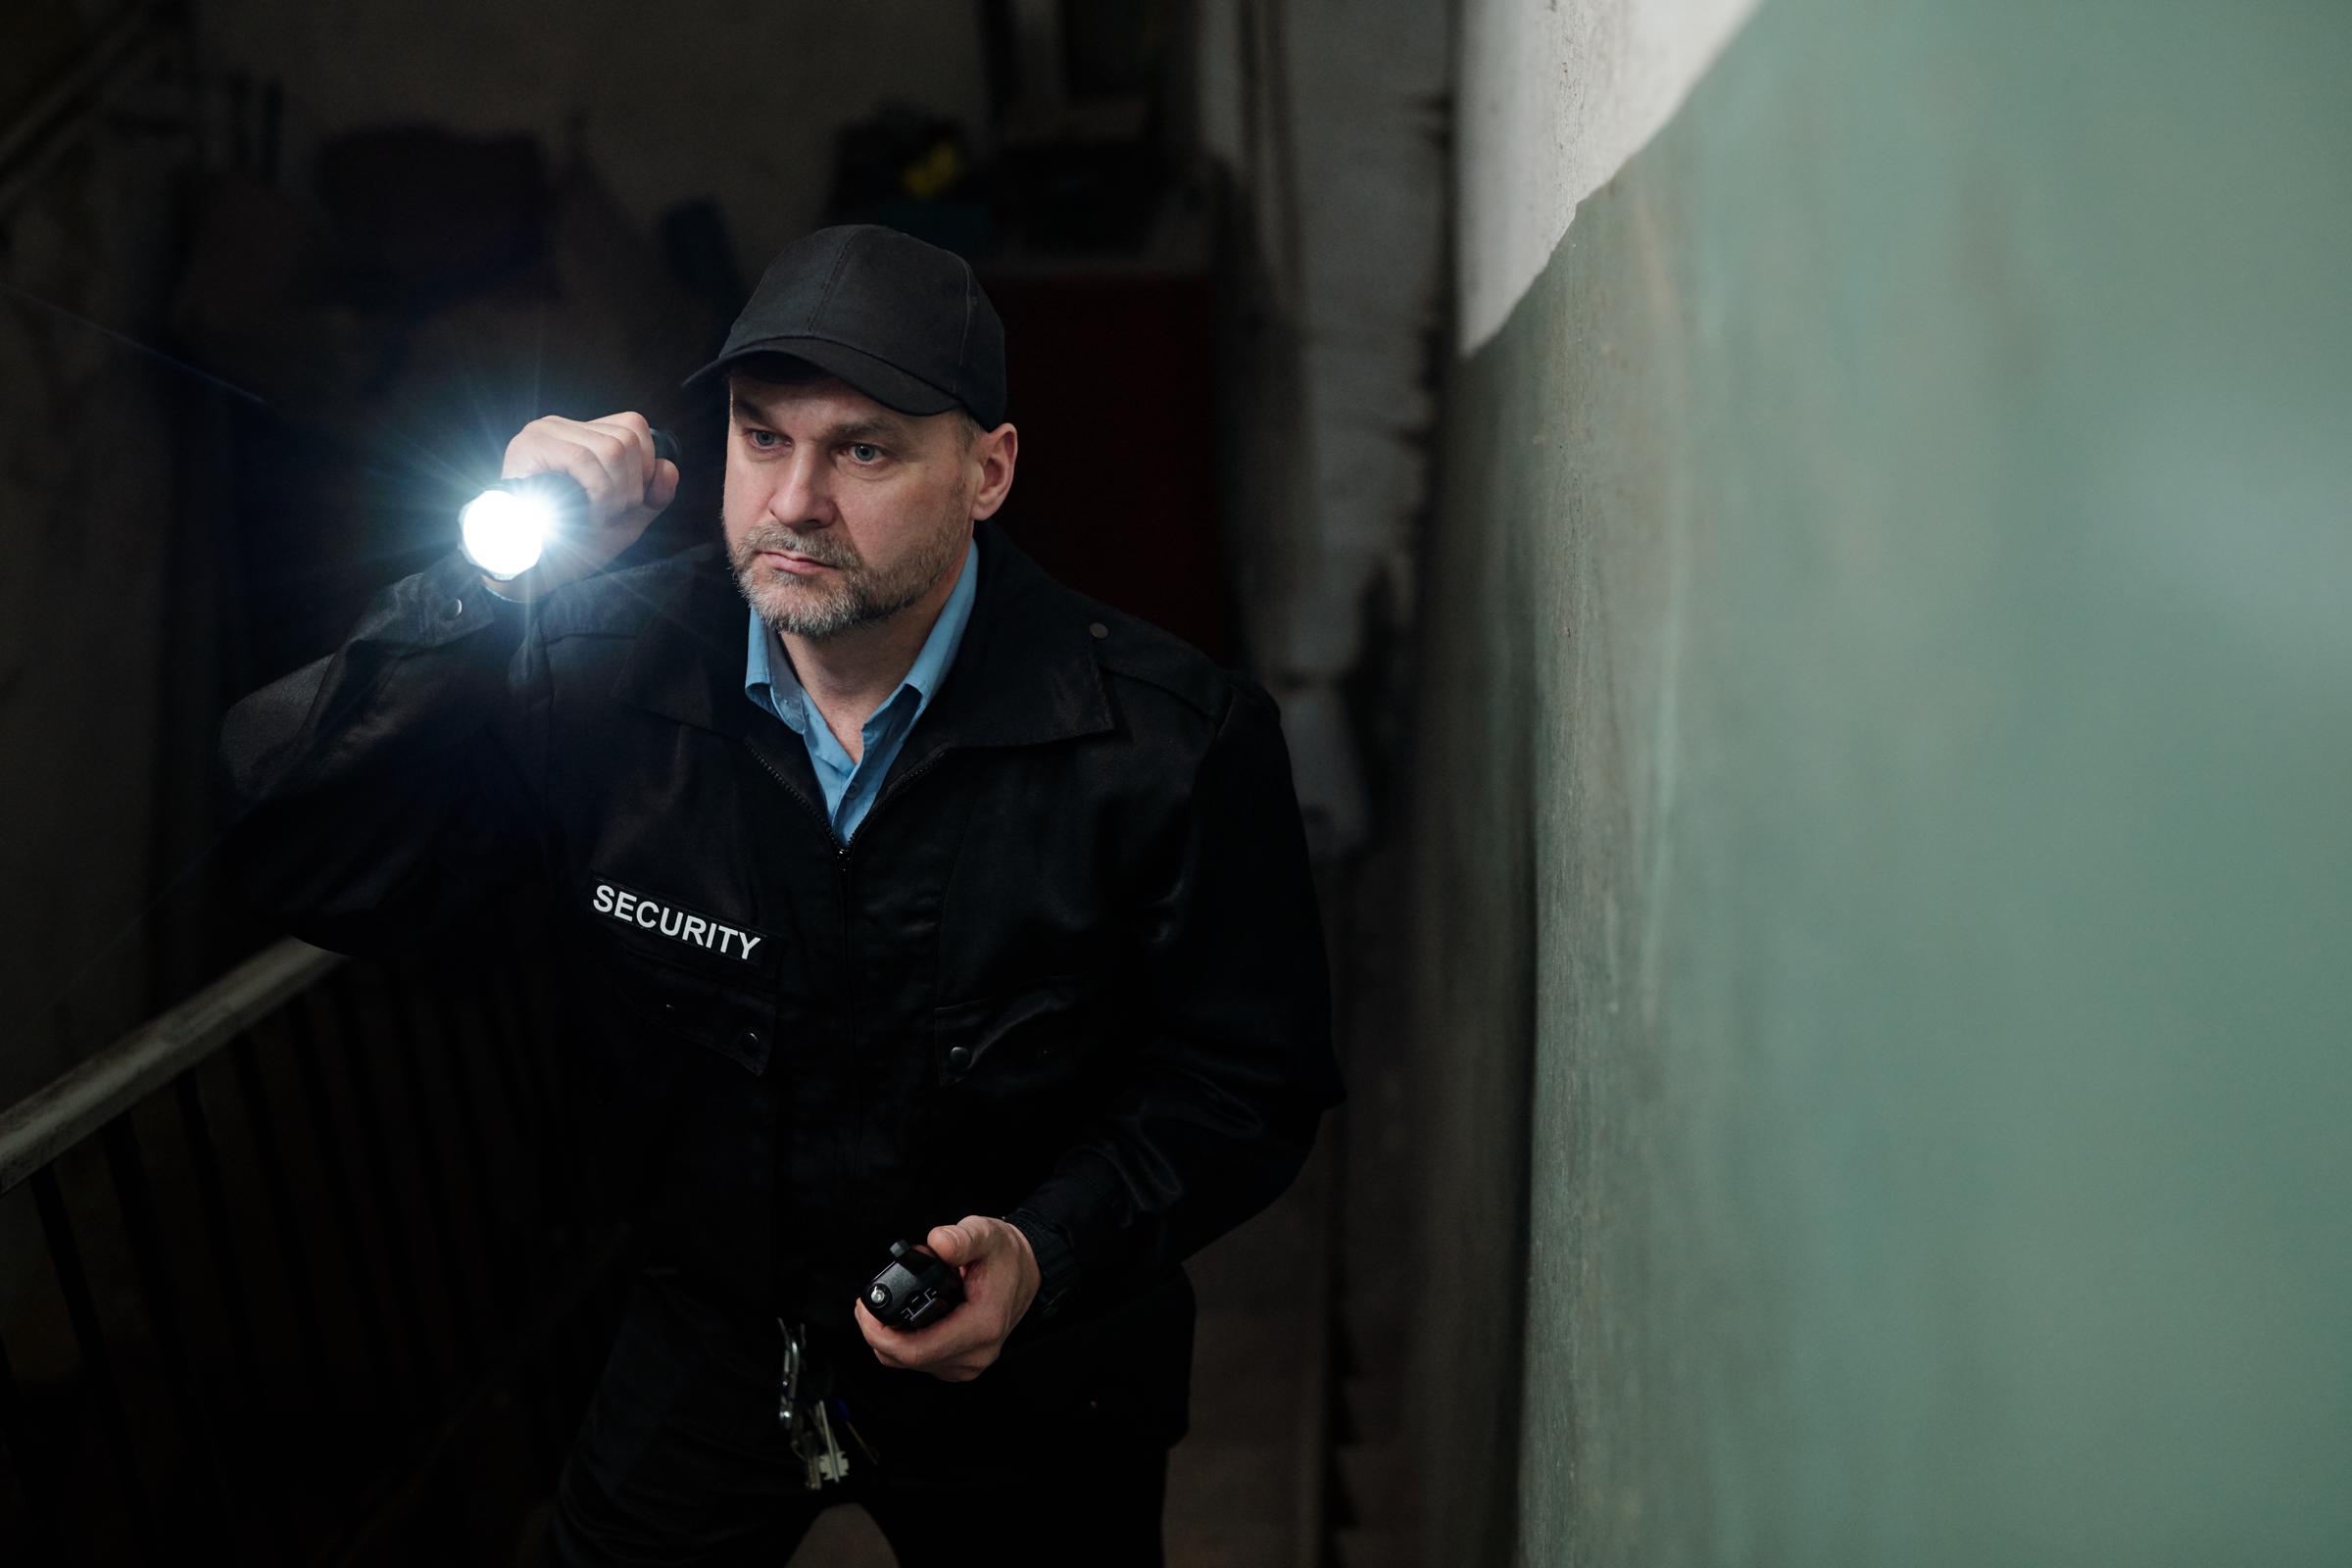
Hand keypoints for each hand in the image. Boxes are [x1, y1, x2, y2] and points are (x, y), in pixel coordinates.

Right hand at [490, 411, 679, 593]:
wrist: (536, 570)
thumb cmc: (576, 543)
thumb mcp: (627, 518)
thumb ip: (654, 495)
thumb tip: (669, 468)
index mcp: (582, 436)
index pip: (633, 426)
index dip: (645, 467)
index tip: (628, 503)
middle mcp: (561, 427)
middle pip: (627, 437)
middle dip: (632, 486)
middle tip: (611, 516)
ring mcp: (543, 433)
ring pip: (612, 448)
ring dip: (616, 494)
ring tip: (598, 517)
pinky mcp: (529, 447)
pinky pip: (584, 460)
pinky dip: (599, 493)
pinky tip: (589, 515)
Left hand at [852, 1216, 1040, 1382]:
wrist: (1027, 1272)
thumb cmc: (1005, 1256)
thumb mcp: (986, 1234)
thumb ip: (961, 1238)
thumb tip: (938, 1243)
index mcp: (981, 1325)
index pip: (916, 1350)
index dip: (879, 1333)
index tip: (865, 1308)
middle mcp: (976, 1353)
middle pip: (906, 1359)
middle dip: (878, 1332)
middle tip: (871, 1302)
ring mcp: (969, 1363)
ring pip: (909, 1363)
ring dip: (890, 1338)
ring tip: (892, 1303)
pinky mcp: (962, 1364)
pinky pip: (920, 1361)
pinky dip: (904, 1342)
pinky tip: (906, 1318)